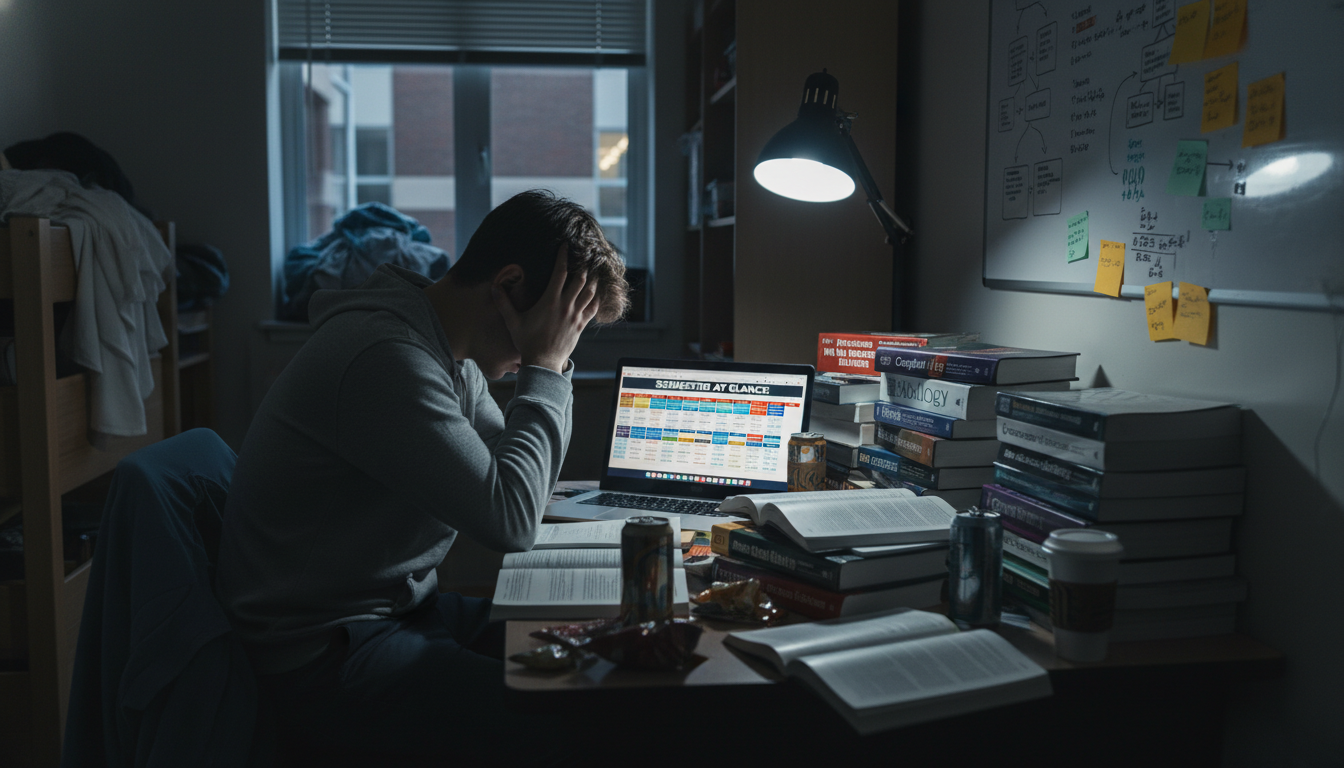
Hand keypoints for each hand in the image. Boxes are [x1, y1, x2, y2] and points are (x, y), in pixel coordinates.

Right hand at [493, 244, 600, 372]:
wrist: (543, 363)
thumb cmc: (527, 341)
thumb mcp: (512, 321)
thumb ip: (503, 303)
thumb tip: (493, 287)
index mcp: (549, 300)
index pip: (560, 272)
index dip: (563, 256)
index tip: (565, 245)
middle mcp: (565, 305)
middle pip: (580, 279)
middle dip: (581, 265)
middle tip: (582, 255)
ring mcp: (575, 315)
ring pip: (589, 292)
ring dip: (591, 280)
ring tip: (591, 270)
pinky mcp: (581, 325)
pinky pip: (593, 308)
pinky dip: (596, 298)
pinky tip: (596, 293)